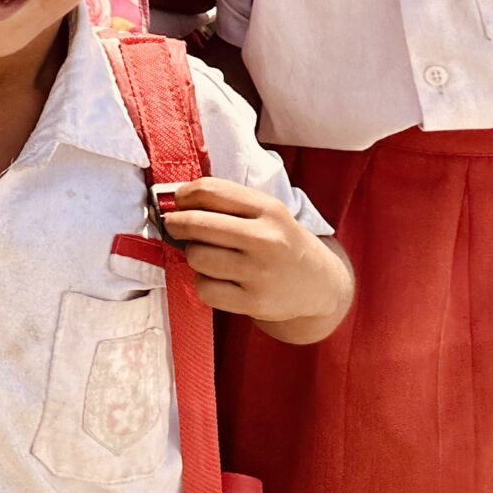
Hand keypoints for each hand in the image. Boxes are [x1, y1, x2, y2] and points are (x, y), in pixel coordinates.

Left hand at [159, 176, 351, 328]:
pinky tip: (220, 280)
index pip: (210, 190)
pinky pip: (204, 289)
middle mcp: (267, 239)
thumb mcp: (266, 212)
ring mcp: (261, 273)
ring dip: (193, 256)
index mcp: (269, 209)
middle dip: (176, 224)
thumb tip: (173, 202)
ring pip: (196, 257)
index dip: (183, 195)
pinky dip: (204, 284)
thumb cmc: (280, 241)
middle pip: (196, 223)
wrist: (318, 284)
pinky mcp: (254, 302)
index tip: (178, 202)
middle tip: (175, 226)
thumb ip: (227, 202)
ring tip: (209, 256)